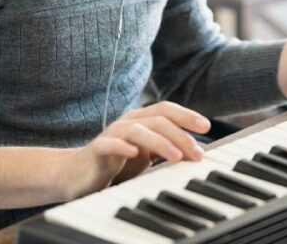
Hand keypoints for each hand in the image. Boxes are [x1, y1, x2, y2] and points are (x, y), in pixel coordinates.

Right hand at [64, 101, 209, 199]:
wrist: (79, 176)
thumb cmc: (118, 164)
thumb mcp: (149, 157)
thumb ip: (170, 151)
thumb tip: (200, 153)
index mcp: (141, 120)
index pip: (166, 109)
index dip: (186, 114)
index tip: (207, 126)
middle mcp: (128, 122)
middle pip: (158, 120)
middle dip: (181, 134)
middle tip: (198, 153)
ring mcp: (112, 135)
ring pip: (138, 130)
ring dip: (160, 142)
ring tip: (177, 157)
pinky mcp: (97, 150)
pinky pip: (109, 144)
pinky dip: (122, 147)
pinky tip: (135, 154)